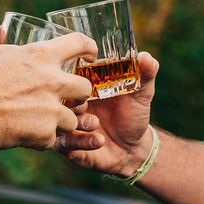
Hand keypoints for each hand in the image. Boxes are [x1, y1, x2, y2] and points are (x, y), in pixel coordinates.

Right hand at [0, 23, 96, 149]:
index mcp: (40, 55)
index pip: (80, 43)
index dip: (89, 47)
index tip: (91, 55)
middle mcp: (52, 82)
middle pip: (86, 88)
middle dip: (79, 94)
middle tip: (67, 98)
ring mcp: (50, 110)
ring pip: (73, 119)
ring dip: (61, 121)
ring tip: (42, 122)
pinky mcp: (43, 134)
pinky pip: (52, 139)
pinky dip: (42, 138)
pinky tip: (26, 134)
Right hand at [54, 52, 158, 176]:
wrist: (133, 147)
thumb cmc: (132, 114)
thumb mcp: (141, 92)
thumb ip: (145, 73)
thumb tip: (145, 56)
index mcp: (83, 86)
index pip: (69, 75)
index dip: (74, 76)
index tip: (87, 81)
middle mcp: (71, 104)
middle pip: (59, 98)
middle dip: (70, 100)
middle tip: (84, 104)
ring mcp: (67, 125)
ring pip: (58, 121)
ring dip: (75, 122)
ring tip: (95, 124)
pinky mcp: (69, 147)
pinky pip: (64, 145)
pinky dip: (81, 142)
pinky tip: (99, 140)